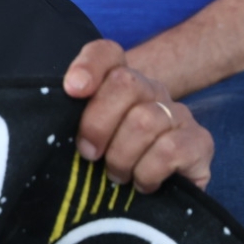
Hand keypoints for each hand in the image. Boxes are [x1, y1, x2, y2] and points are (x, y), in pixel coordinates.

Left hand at [63, 39, 212, 192]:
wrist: (160, 189)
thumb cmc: (109, 162)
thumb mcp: (81, 138)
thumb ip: (66, 120)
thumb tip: (43, 120)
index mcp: (120, 82)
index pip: (106, 53)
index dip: (88, 66)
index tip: (72, 90)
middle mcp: (152, 92)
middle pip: (125, 84)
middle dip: (98, 125)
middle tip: (89, 154)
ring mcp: (180, 115)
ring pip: (145, 121)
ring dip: (121, 158)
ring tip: (117, 175)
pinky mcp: (200, 143)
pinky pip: (170, 150)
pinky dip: (147, 172)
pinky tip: (143, 183)